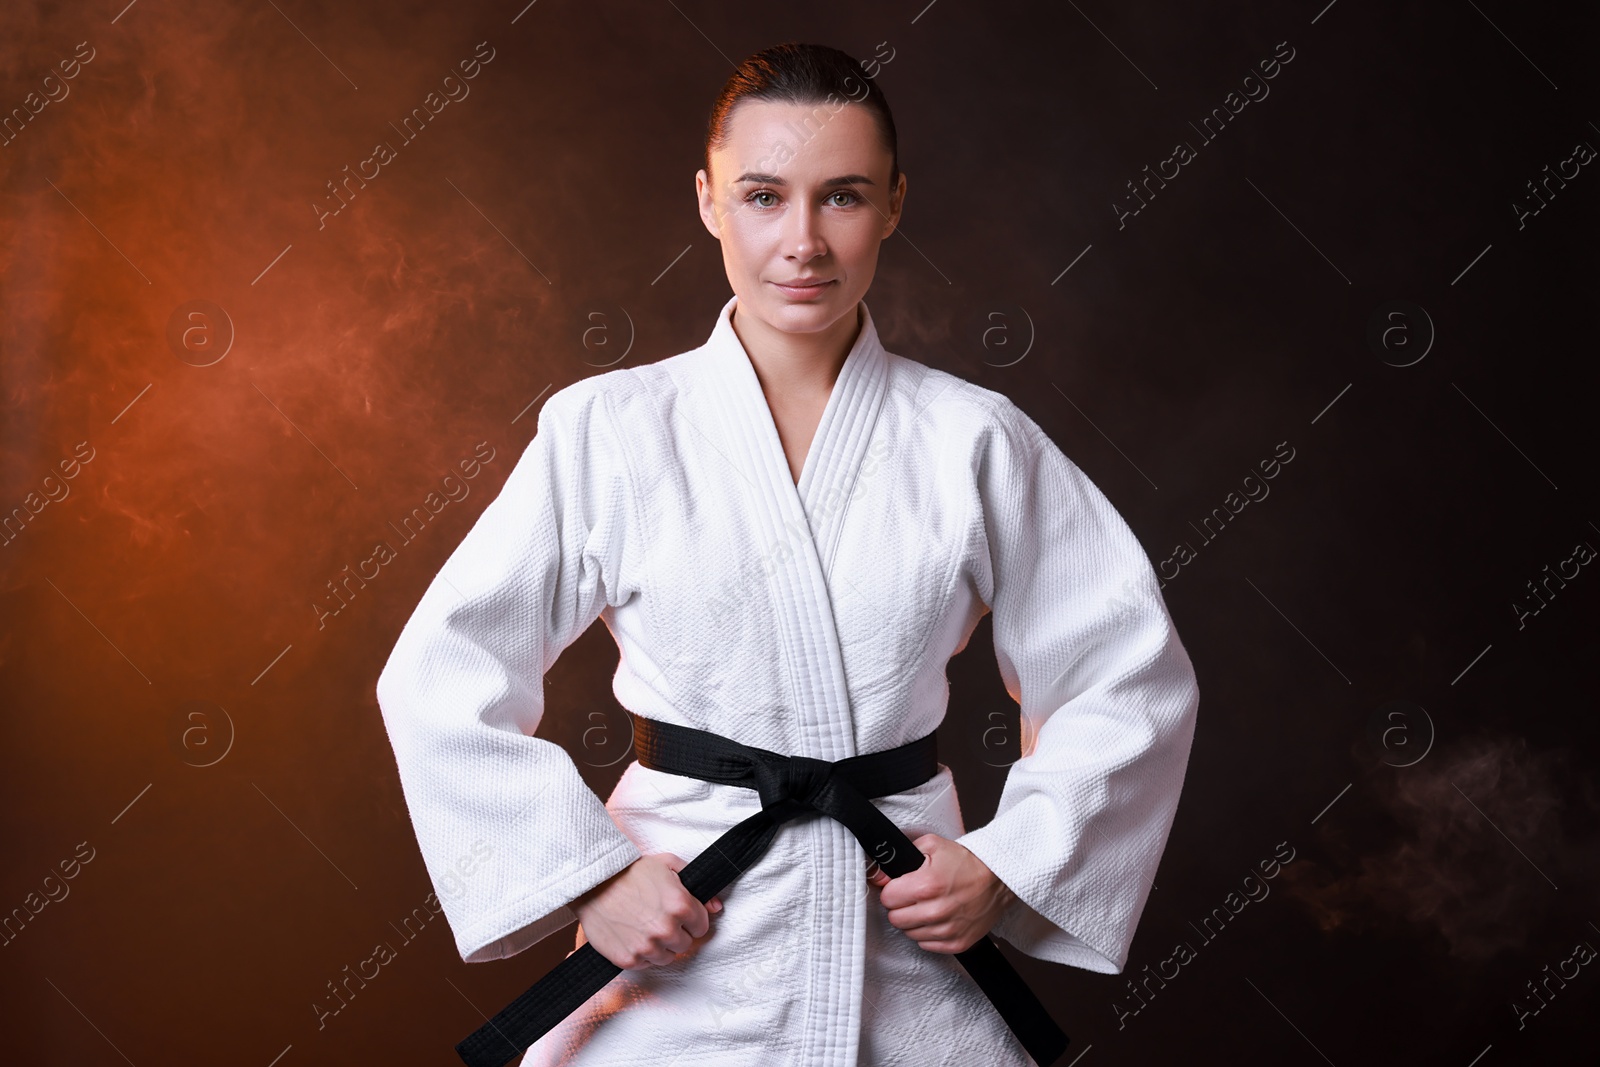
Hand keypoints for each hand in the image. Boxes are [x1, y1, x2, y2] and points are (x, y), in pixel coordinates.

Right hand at [570, 852, 722, 969]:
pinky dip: (641, 953)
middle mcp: (666, 928)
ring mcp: (647, 946)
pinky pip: (645, 964)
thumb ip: (695, 884)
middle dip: (676, 932)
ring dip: (660, 946)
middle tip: (659, 918)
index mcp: (680, 905)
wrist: (592, 883)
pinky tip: (633, 935)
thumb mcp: (667, 864)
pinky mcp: (628, 959)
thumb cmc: (629, 872)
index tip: (678, 913)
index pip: (702, 927)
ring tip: (645, 927)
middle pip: (685, 944)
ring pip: (667, 957)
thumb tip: (716, 906)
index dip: (691, 919)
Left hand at [868, 834, 1015, 953]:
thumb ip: (901, 857)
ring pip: (909, 934)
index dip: (892, 890)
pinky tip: (938, 919)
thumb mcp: (931, 845)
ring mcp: (948, 930)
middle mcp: (936, 911)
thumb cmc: (966, 862)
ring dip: (914, 921)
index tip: (900, 887)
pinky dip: (929, 933)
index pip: (887, 899)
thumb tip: (878, 874)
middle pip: (896, 919)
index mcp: (927, 885)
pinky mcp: (958, 943)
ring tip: (928, 906)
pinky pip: (927, 945)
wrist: (998, 878)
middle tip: (913, 896)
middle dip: (900, 906)